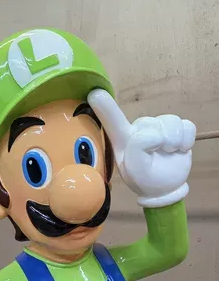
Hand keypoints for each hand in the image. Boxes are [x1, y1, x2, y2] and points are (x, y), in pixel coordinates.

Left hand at [88, 89, 195, 206]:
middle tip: (158, 155)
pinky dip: (186, 140)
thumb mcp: (136, 169)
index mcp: (124, 141)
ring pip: (171, 121)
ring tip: (169, 152)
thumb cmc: (145, 179)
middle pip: (152, 123)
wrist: (165, 188)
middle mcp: (140, 129)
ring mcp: (159, 128)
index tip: (94, 93)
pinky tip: (180, 149)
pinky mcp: (177, 129)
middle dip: (160, 140)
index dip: (106, 108)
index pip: (114, 122)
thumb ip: (137, 148)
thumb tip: (153, 133)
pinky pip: (186, 125)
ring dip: (174, 140)